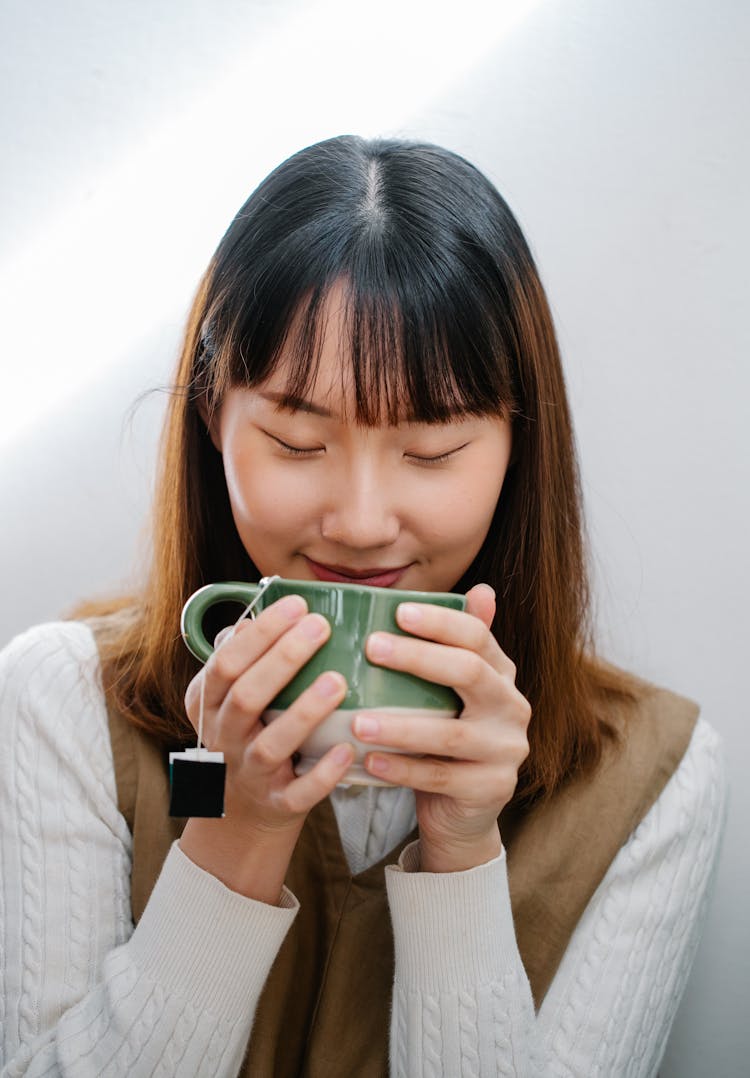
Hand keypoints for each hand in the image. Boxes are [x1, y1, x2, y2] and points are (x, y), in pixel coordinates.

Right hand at [179, 595, 353, 900]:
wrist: (239, 811)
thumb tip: (256, 613)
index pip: (227, 662)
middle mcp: (224, 737)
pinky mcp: (277, 804)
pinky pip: (298, 793)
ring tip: (338, 680)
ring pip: (271, 744)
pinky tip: (347, 750)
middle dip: (283, 658)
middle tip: (321, 626)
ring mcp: (250, 773)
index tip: (298, 605)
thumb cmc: (244, 733)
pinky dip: (323, 774)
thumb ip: (239, 656)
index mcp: (210, 703)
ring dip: (304, 710)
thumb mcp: (226, 695)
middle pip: (246, 696)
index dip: (261, 633)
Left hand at [354, 583, 530, 872]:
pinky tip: (368, 760)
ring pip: (449, 735)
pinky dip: (400, 770)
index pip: (477, 637)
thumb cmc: (447, 737)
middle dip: (419, 658)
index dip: (440, 622)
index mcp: (502, 675)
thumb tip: (482, 589)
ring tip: (357, 720)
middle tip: (371, 648)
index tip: (396, 612)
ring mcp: (505, 751)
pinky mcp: (489, 789)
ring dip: (400, 726)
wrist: (464, 811)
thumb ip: (459, 645)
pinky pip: (439, 779)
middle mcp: (512, 708)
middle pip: (468, 673)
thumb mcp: (454, 691)